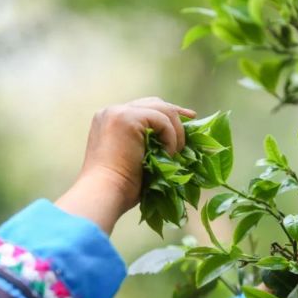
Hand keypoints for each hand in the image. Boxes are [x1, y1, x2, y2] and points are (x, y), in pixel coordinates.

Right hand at [56, 97, 195, 232]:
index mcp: (111, 121)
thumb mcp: (136, 158)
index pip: (145, 109)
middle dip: (176, 113)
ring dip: (175, 132)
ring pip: (161, 110)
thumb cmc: (120, 187)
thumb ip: (148, 144)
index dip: (167, 115)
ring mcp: (118, 112)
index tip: (187, 120)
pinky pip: (162, 120)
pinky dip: (171, 137)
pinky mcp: (127, 118)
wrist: (105, 193)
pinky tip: (168, 154)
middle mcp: (112, 111)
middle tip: (193, 120)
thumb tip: (176, 141)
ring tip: (177, 153)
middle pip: (154, 103)